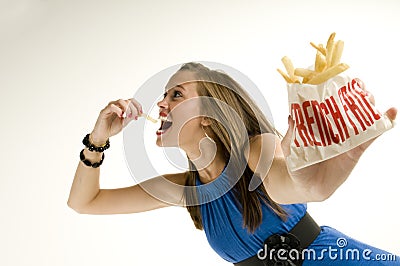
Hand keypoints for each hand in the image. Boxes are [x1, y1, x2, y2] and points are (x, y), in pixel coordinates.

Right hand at [90, 98, 141, 144]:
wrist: (103, 134)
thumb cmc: (112, 128)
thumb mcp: (124, 123)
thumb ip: (130, 117)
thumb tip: (139, 113)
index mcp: (122, 107)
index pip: (131, 101)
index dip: (138, 105)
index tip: (141, 113)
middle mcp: (116, 105)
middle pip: (128, 100)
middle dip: (133, 108)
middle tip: (134, 116)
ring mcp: (110, 107)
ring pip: (121, 101)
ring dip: (127, 109)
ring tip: (127, 116)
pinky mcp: (104, 111)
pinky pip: (112, 106)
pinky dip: (118, 110)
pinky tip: (120, 116)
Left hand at [281, 90, 396, 198]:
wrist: (307, 185)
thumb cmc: (298, 163)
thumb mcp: (291, 146)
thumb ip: (292, 132)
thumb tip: (292, 117)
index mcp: (319, 122)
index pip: (329, 101)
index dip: (334, 89)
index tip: (337, 79)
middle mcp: (335, 126)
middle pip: (348, 105)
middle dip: (355, 93)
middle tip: (357, 85)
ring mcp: (347, 137)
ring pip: (361, 117)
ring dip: (369, 104)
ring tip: (369, 97)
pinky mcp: (357, 149)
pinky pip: (371, 136)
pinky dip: (382, 124)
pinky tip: (391, 113)